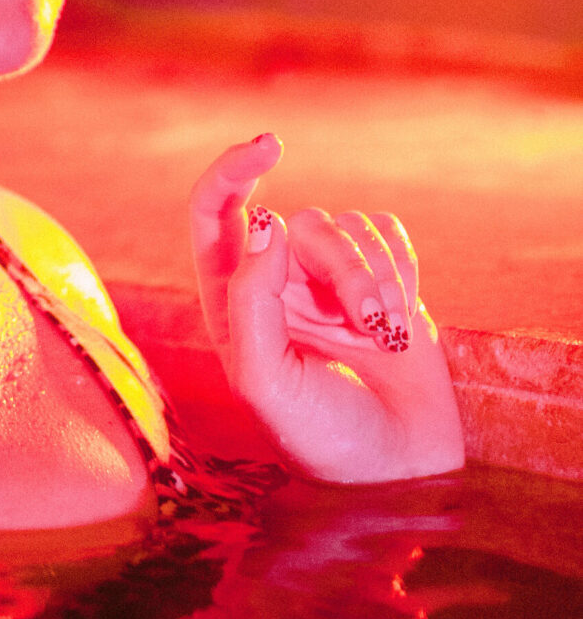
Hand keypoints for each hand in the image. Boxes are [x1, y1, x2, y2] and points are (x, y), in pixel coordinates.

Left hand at [189, 134, 464, 483]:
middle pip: (302, 223)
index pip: (215, 212)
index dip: (233, 170)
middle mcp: (277, 282)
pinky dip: (402, 272)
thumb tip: (265, 223)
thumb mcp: (265, 379)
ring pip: (350, 226)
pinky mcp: (382, 277)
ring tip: (385, 335)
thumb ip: (252, 299)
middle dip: (344, 268)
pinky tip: (400, 320)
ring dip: (377, 279)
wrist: (400, 470)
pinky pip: (389, 233)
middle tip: (368, 324)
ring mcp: (330, 279)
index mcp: (232, 301)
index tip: (269, 148)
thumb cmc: (320, 436)